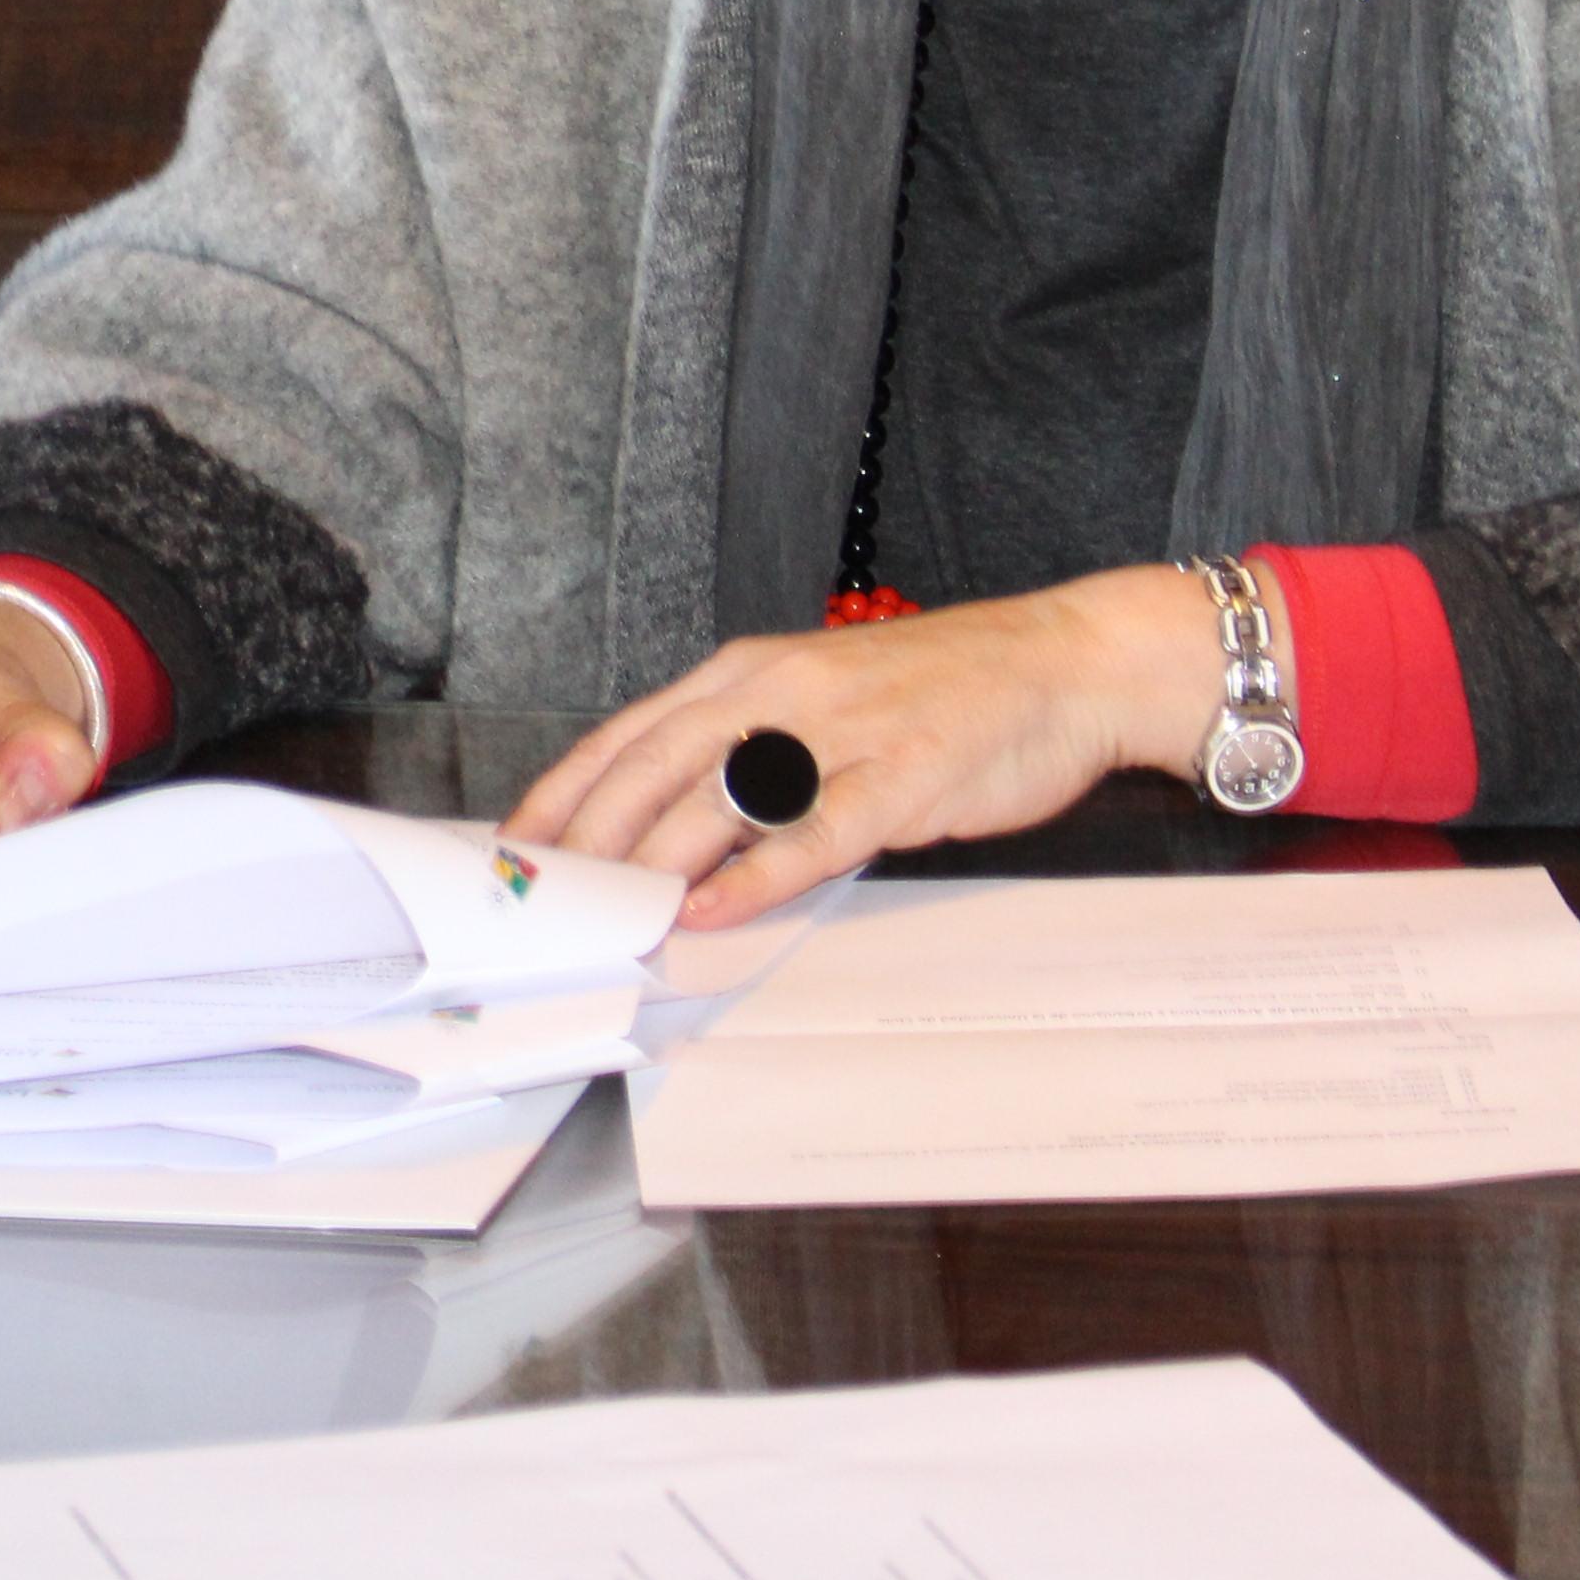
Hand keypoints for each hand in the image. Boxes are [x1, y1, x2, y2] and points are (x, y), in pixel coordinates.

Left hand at [505, 564, 1249, 928]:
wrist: (1065, 664)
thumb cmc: (939, 693)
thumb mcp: (822, 703)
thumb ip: (750, 752)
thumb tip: (670, 824)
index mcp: (752, 671)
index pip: (630, 734)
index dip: (564, 791)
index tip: (514, 844)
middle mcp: (783, 691)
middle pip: (654, 766)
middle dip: (587, 836)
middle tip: (541, 897)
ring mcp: (844, 731)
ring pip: (721, 798)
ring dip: (652, 862)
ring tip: (603, 914)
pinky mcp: (904, 774)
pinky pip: (815, 830)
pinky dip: (756, 874)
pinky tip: (713, 908)